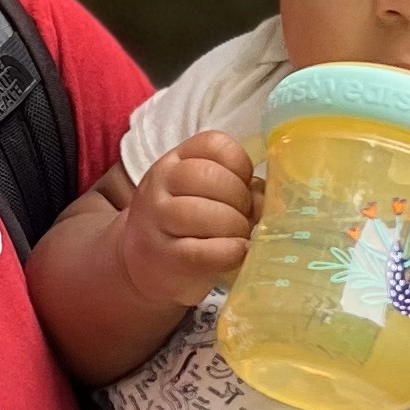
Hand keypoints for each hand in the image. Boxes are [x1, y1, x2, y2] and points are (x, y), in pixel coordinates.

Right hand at [117, 131, 258, 314]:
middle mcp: (159, 185)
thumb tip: (267, 199)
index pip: (213, 143)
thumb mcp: (201, 195)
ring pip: (204, 212)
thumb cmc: (185, 227)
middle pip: (209, 177)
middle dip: (239, 198)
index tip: (244, 184)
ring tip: (240, 237)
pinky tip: (238, 252)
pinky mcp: (165, 258)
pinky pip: (204, 251)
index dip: (239, 163)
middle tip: (245, 217)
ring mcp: (157, 222)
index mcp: (174, 162)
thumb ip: (234, 187)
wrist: (142, 266)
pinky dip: (230, 251)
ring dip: (235, 226)